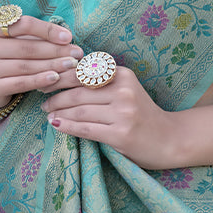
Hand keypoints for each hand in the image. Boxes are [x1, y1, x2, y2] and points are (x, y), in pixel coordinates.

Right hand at [0, 14, 83, 109]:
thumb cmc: (4, 56)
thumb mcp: (12, 41)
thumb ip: (33, 36)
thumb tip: (66, 37)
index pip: (24, 25)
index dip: (47, 30)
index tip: (68, 37)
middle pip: (27, 47)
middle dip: (55, 50)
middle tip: (76, 53)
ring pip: (26, 66)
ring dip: (52, 65)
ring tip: (71, 65)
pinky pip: (20, 83)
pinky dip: (40, 80)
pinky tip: (55, 78)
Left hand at [42, 66, 177, 168]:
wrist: (170, 139)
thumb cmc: (143, 114)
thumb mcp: (126, 90)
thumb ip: (102, 83)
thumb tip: (63, 78)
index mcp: (123, 75)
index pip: (84, 73)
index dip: (60, 77)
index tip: (45, 81)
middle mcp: (123, 91)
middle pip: (78, 92)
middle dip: (55, 96)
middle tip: (42, 101)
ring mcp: (123, 113)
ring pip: (79, 110)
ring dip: (58, 112)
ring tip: (47, 114)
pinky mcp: (121, 134)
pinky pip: (86, 129)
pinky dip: (67, 127)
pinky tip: (56, 125)